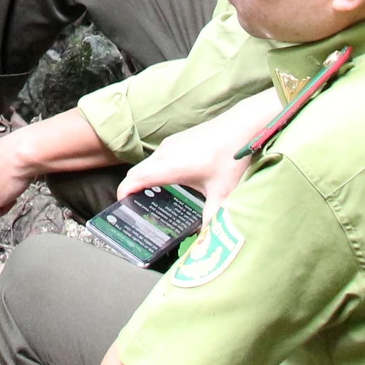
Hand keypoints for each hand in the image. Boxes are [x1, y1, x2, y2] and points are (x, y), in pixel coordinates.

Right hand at [116, 87, 283, 210]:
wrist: (243, 125)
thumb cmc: (231, 155)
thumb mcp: (222, 193)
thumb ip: (212, 218)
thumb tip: (207, 240)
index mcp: (169, 167)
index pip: (133, 180)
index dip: (123, 194)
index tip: (122, 207)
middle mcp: (165, 153)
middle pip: (137, 172)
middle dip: (132, 189)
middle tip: (137, 207)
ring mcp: (172, 144)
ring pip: (149, 164)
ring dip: (146, 178)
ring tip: (154, 197)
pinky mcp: (180, 139)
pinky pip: (159, 157)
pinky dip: (157, 169)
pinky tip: (174, 180)